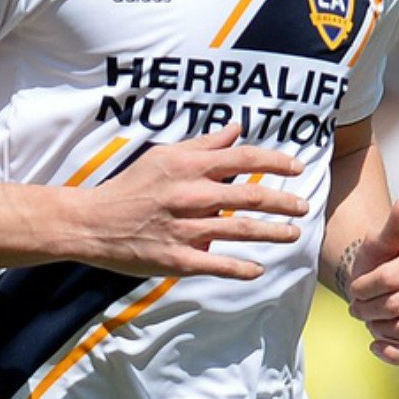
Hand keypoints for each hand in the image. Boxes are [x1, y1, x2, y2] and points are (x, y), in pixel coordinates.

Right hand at [77, 124, 307, 279]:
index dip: (274, 162)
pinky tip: (259, 269)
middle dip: (283, 201)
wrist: (94, 223)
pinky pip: (218, 265)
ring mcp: (185, 229)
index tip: (296, 167)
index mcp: (188, 168)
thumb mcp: (165, 156)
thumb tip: (236, 129)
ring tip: (293, 234)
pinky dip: (242, 268)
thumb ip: (203, 145)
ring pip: (241, 230)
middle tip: (304, 206)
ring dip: (273, 233)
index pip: (242, 159)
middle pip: (249, 197)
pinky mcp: (178, 259)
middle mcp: (191, 196)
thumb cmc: (132, 185)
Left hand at [344, 199, 398, 364]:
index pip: (388, 279)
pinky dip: (395, 354)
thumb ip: (391, 228)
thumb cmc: (379, 265)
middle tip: (360, 308)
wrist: (384, 292)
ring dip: (378, 330)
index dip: (363, 289)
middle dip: (369, 311)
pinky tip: (378, 346)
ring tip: (373, 321)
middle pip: (395, 308)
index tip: (355, 290)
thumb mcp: (378, 245)